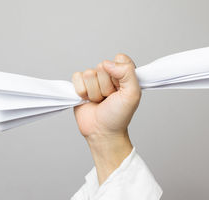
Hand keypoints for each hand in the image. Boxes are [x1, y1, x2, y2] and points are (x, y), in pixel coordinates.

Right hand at [72, 54, 140, 183]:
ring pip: (88, 73)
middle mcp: (109, 75)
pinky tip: (88, 100)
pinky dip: (82, 91)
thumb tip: (107, 63)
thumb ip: (127, 72)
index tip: (120, 89)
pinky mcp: (80, 86)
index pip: (119, 59)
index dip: (118, 74)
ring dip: (94, 92)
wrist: (103, 132)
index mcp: (124, 74)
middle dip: (105, 86)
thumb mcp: (132, 94)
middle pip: (101, 67)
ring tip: (99, 102)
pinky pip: (76, 77)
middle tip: (109, 99)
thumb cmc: (119, 116)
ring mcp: (93, 80)